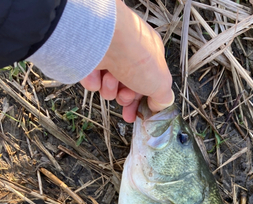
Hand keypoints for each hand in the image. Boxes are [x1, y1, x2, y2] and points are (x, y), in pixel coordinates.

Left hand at [80, 0, 173, 122]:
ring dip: (110, 89)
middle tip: (124, 98)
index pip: (148, 84)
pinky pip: (93, 82)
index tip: (139, 115)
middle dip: (125, 98)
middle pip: (127, 89)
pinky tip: (98, 73)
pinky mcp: (90, 60)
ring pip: (109, 88)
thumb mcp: (161, 83)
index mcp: (150, 56)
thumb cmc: (137, 56)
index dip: (143, 102)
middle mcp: (129, 55)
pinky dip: (95, 82)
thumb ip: (163, 98)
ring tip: (111, 78)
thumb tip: (158, 107)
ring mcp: (109, 57)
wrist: (105, 39)